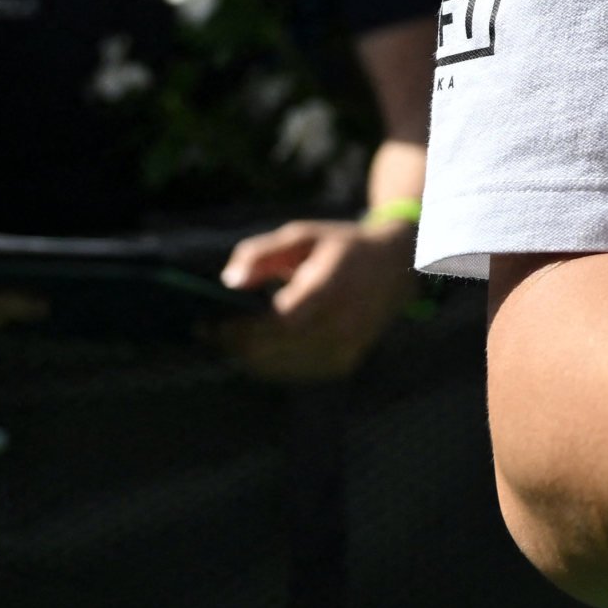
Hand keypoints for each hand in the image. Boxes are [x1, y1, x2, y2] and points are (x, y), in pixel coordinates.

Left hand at [217, 216, 418, 380]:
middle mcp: (343, 320)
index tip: (212, 324)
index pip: (280, 321)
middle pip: (277, 348)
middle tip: (211, 337)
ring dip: (250, 359)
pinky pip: (299, 372)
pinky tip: (257, 353)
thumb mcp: (303, 235)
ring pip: (285, 366)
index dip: (243, 329)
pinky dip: (273, 366)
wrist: (396, 266)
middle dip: (238, 346)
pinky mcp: (346, 361)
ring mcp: (348, 345)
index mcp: (331, 285)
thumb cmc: (340, 247)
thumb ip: (262, 253)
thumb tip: (230, 281)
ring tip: (228, 344)